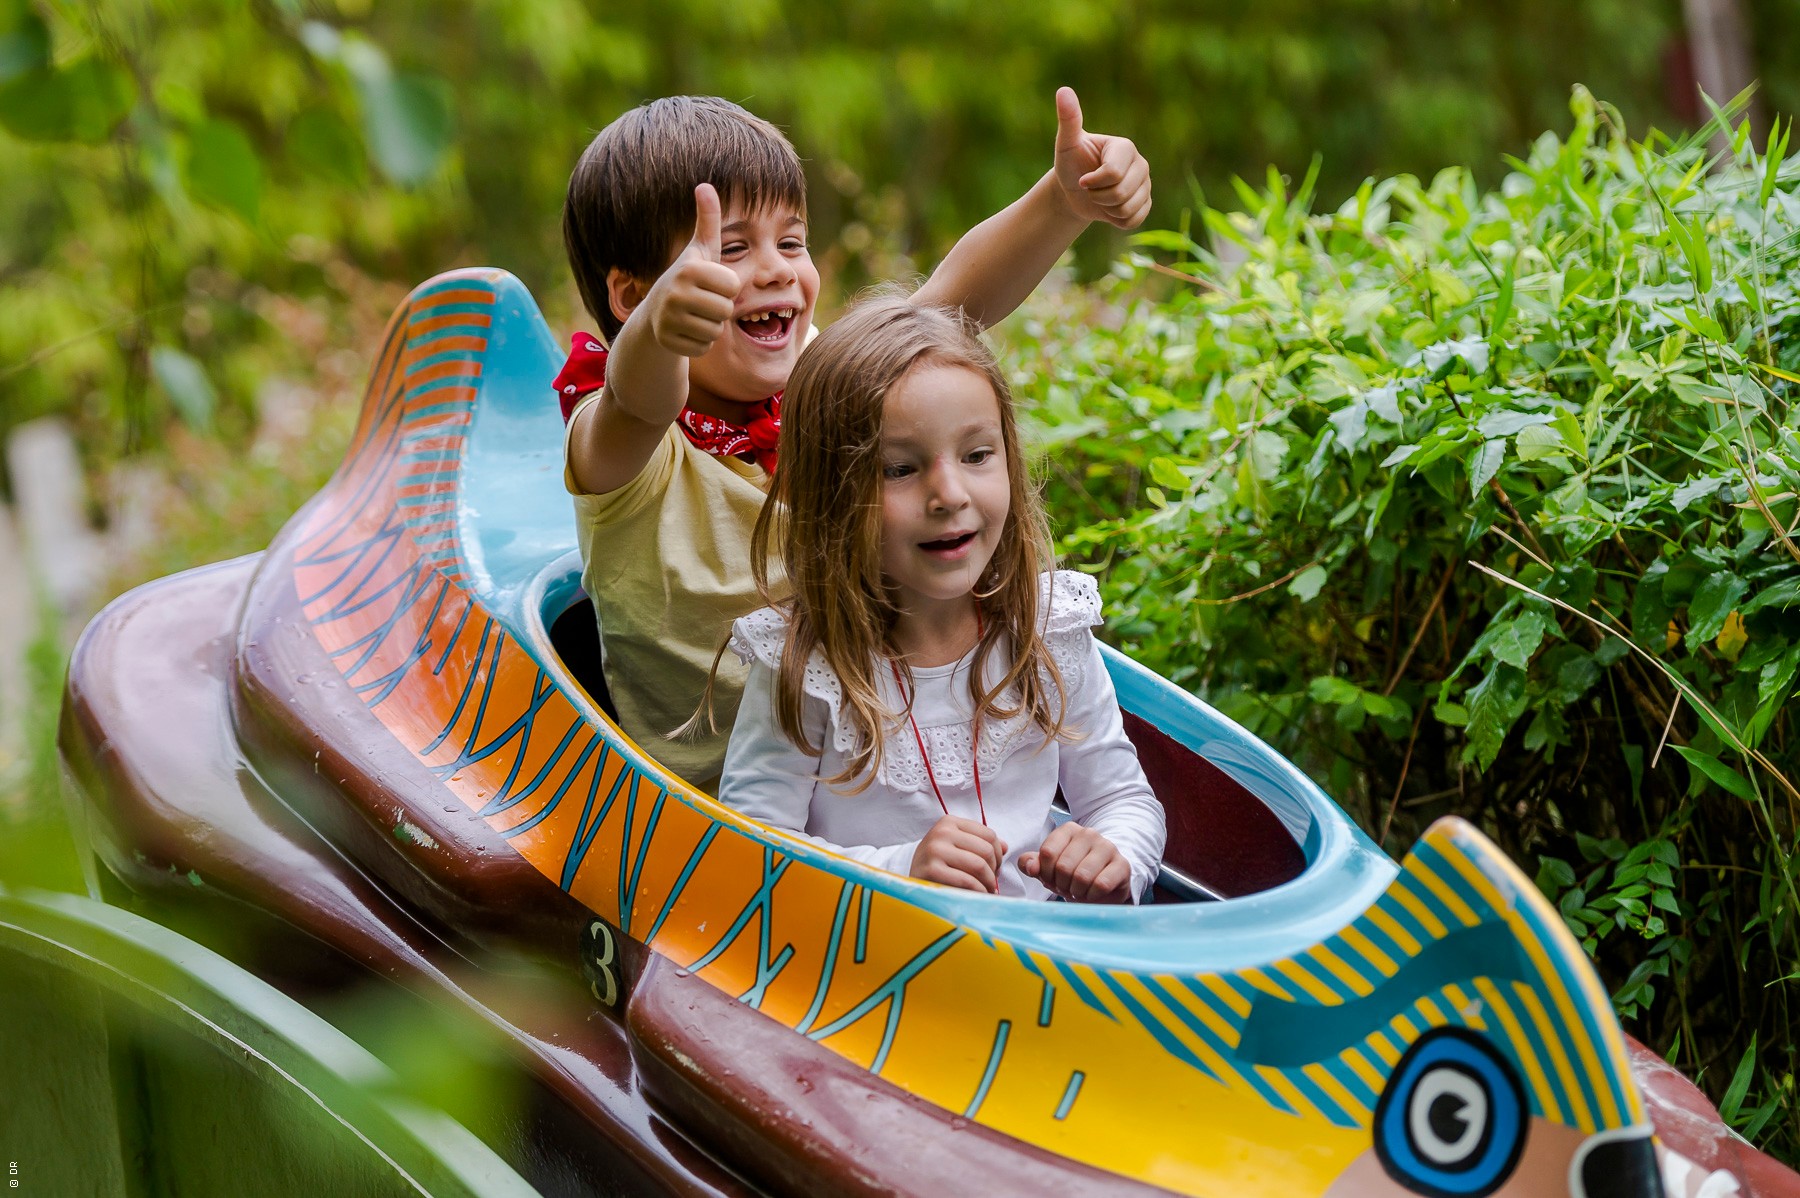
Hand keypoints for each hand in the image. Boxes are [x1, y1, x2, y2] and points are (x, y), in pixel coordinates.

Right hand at [646, 183, 741, 356]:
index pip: (733, 286)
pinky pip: (703, 348)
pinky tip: (686, 330)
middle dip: (719, 308)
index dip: (726, 286)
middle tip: (702, 301)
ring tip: (694, 315)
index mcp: (689, 269)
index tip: (709, 283)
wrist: (654, 312)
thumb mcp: (699, 250)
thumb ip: (707, 220)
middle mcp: (676, 293)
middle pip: (726, 310)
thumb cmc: (687, 277)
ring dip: (710, 326)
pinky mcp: (668, 343)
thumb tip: (705, 185)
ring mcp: (669, 320)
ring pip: (715, 332)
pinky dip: (699, 343)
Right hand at [911, 816, 1007, 893]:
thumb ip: (979, 844)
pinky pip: (967, 881)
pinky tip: (979, 895)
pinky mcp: (932, 871)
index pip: (989, 834)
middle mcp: (941, 832)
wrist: (908, 883)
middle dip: (994, 869)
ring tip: (988, 890)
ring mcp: (935, 850)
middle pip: (986, 849)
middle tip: (992, 882)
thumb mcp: (955, 848)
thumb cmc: (936, 866)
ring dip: (989, 882)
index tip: (995, 867)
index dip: (998, 853)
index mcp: (948, 822)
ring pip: (979, 865)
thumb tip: (1006, 847)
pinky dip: (979, 891)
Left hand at [1019, 821, 1131, 902]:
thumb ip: (1032, 863)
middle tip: (1067, 887)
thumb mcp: (1048, 868)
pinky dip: (1092, 895)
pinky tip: (1093, 893)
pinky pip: (1100, 884)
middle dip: (1061, 884)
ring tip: (1079, 890)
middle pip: (1063, 866)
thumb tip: (1030, 866)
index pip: (1047, 852)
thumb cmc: (1073, 873)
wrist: (1104, 884)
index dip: (1045, 873)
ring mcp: (1108, 847)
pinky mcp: (1122, 865)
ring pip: (1082, 876)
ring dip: (1077, 891)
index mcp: (1068, 830)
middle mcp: (1089, 833)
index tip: (1051, 878)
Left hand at [1051, 87, 1151, 230]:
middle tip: (1090, 189)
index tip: (1083, 178)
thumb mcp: (1066, 144)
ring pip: (1127, 209)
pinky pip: (1133, 221)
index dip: (1093, 182)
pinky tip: (1109, 209)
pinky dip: (1116, 221)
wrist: (1074, 191)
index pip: (1113, 174)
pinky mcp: (1146, 203)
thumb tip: (1063, 91)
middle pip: (1121, 193)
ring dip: (1106, 209)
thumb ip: (1068, 120)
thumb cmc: (1070, 164)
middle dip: (1098, 197)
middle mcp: (1141, 164)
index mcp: (1125, 147)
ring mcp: (1146, 185)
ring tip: (1100, 197)